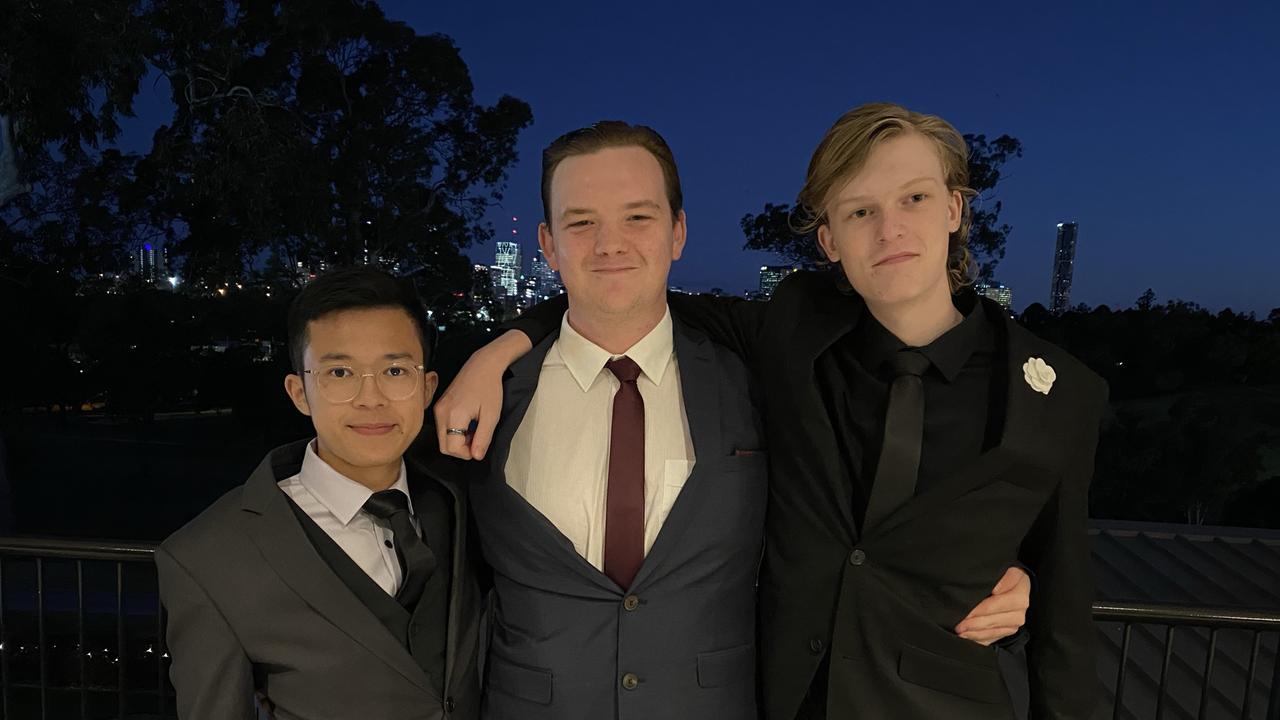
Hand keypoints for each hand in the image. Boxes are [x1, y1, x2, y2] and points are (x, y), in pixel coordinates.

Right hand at [434, 331, 529, 459]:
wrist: (482, 365)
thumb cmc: (489, 388)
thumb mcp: (491, 415)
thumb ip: (483, 438)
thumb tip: (476, 456)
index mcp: (453, 415)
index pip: (452, 448)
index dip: (467, 453)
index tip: (480, 446)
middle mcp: (441, 412)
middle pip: (444, 446)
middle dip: (461, 449)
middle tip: (478, 439)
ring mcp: (438, 408)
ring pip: (442, 437)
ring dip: (457, 440)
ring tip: (475, 429)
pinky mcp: (439, 405)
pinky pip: (442, 427)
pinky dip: (454, 431)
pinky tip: (468, 422)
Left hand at [954, 566, 1029, 645]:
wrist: (1013, 584)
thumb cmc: (1003, 576)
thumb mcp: (1003, 571)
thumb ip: (998, 579)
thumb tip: (994, 589)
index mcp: (1019, 594)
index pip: (995, 604)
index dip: (979, 609)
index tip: (964, 610)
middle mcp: (1020, 611)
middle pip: (993, 619)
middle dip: (973, 622)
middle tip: (958, 624)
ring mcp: (1015, 623)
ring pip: (993, 631)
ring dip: (975, 633)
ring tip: (960, 631)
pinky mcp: (1009, 630)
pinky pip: (993, 638)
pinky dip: (979, 638)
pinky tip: (967, 636)